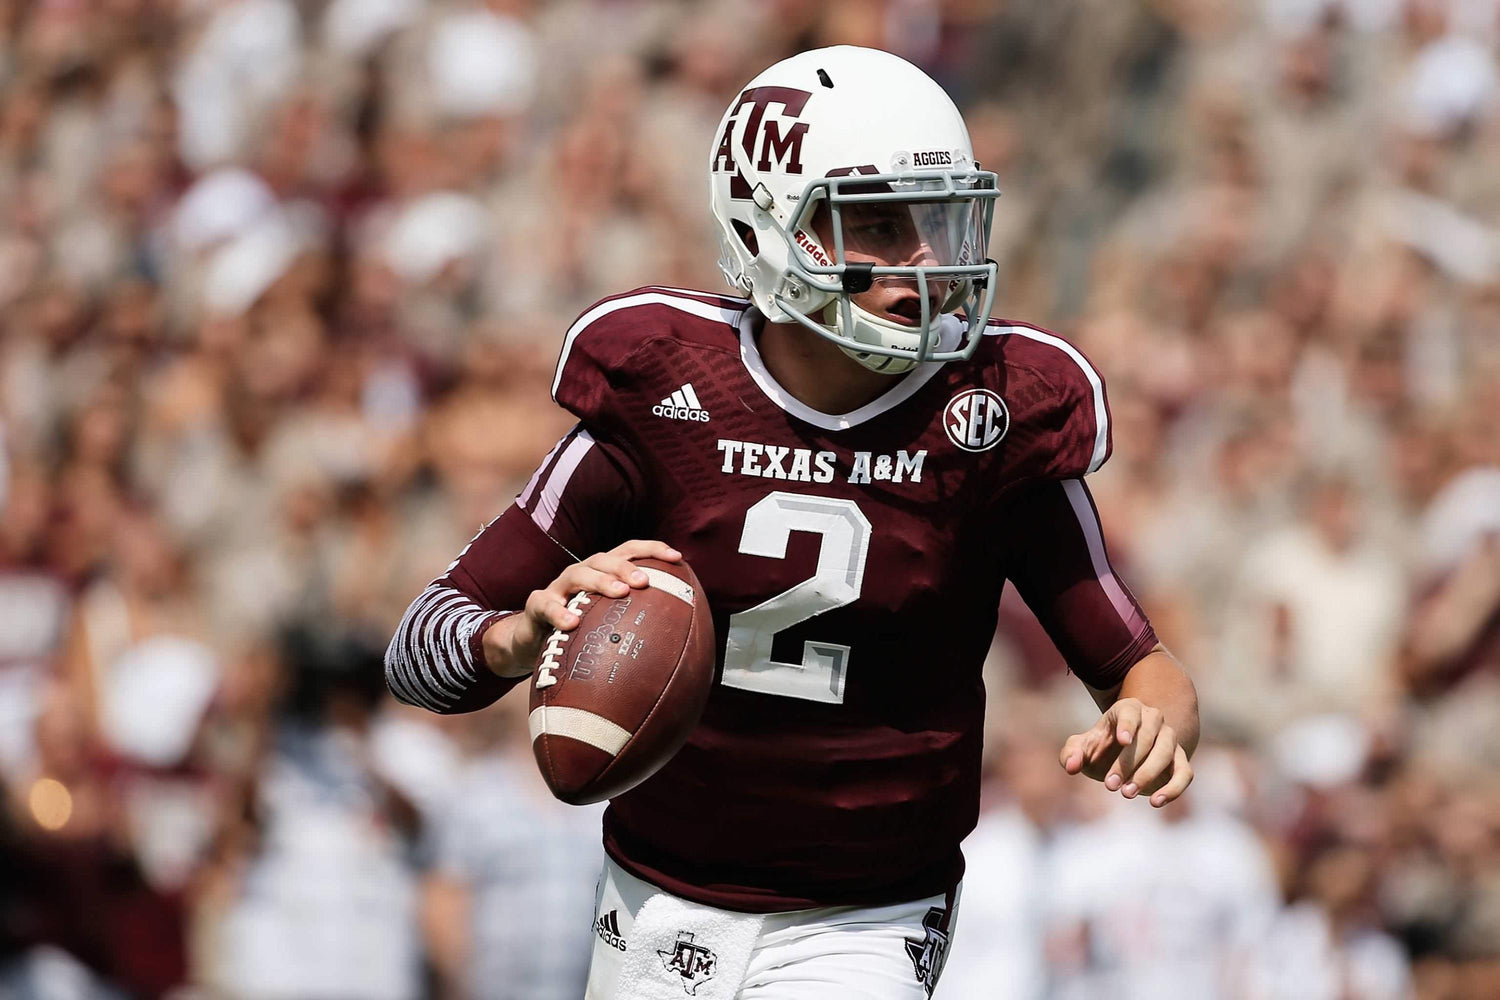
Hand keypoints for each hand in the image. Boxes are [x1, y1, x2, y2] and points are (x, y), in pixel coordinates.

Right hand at [482, 540, 680, 677]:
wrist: (532, 642)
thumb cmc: (579, 633)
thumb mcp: (608, 626)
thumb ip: (637, 626)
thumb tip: (684, 645)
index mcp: (602, 573)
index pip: (628, 551)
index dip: (652, 549)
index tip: (677, 558)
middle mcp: (582, 574)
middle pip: (605, 560)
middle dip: (626, 567)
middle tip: (644, 582)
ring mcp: (558, 588)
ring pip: (578, 574)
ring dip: (600, 581)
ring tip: (619, 593)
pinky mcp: (537, 605)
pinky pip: (545, 604)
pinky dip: (558, 611)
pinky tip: (571, 623)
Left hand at [1059, 698, 1192, 807]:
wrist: (1123, 757)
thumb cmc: (1101, 748)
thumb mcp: (1081, 748)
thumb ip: (1071, 753)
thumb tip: (1071, 767)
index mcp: (1128, 709)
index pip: (1130, 712)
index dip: (1127, 725)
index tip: (1122, 740)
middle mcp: (1153, 720)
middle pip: (1147, 737)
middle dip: (1128, 763)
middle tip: (1110, 785)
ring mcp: (1170, 739)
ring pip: (1166, 754)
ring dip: (1147, 774)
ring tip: (1126, 793)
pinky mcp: (1181, 761)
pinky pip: (1185, 773)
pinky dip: (1174, 788)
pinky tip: (1155, 802)